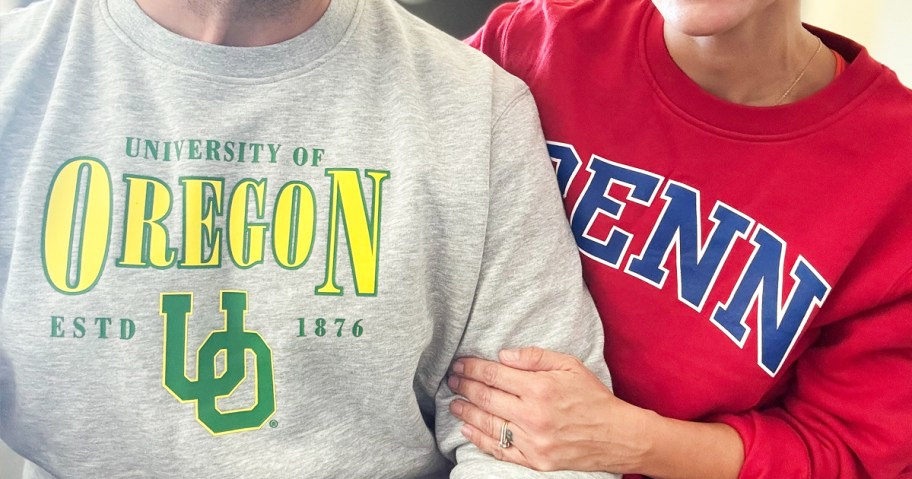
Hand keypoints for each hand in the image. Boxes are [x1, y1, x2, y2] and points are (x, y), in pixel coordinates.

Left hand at [447, 347, 655, 473]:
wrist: (616, 436)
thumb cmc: (592, 397)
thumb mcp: (569, 365)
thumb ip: (534, 357)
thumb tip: (503, 355)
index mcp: (540, 388)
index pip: (494, 375)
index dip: (472, 368)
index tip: (459, 364)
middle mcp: (532, 415)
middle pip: (486, 398)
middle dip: (464, 386)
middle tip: (451, 380)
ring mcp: (532, 441)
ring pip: (488, 424)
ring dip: (467, 412)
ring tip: (455, 403)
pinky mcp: (535, 460)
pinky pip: (500, 450)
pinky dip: (480, 439)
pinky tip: (468, 429)